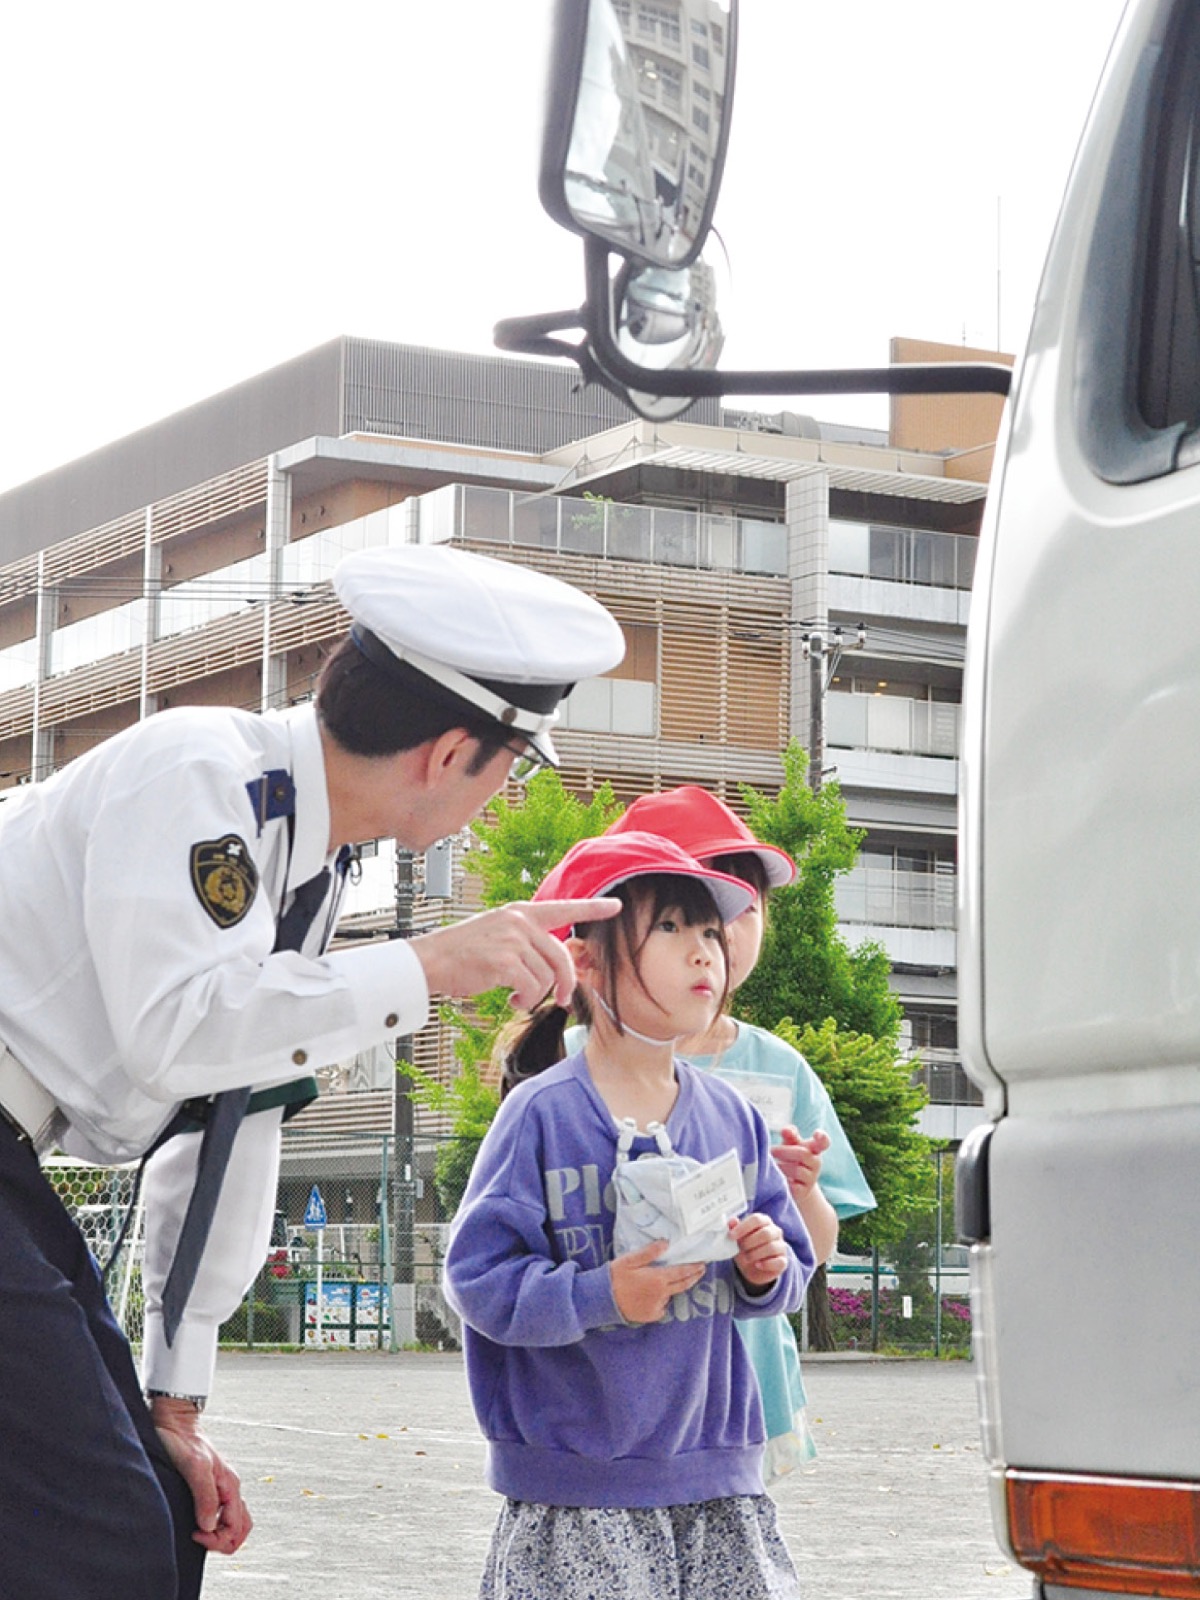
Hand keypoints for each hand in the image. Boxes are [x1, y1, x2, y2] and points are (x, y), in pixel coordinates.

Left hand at [150, 1398, 252, 1555]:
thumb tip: (209, 1526)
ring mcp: (220, 1488)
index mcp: (230, 1485)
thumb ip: (205, 1497)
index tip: (196, 1533)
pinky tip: (197, 1523)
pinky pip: (221, 1514)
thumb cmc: (185, 1440)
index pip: (236, 1527)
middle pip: (240, 1527)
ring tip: (198, 1533)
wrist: (176, 1422)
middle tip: (200, 1538)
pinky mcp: (209, 1487)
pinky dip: (214, 1526)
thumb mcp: (195, 1467)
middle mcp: (229, 1488)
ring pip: (233, 1522)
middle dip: (223, 1541)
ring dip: (220, 1534)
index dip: (217, 1538)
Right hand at [412, 897, 620, 1008]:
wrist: (430, 960)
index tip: (616, 906)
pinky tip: (511, 1000)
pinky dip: (526, 1000)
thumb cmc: (462, 953)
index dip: (592, 908)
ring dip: (536, 995)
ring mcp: (512, 940)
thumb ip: (525, 940)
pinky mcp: (504, 961)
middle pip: (561, 955)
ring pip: (547, 976)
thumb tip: (553, 964)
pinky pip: (532, 988)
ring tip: (518, 997)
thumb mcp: (497, 933)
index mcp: (520, 913)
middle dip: (566, 982)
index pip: (564, 907)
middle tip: (561, 999)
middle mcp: (519, 922)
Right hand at [610, 1239, 706, 1323]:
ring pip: (670, 1296)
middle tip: (700, 1271)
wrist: (602, 1299)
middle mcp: (661, 1294)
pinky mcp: (650, 1316)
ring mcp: (656, 1307)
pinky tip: (652, 1295)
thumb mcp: (631, 1260)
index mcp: (657, 1279)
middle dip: (693, 1277)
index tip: (703, 1264)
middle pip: (682, 1285)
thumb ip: (650, 1252)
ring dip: (673, 1289)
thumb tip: (666, 1243)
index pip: (682, 1273)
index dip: (693, 1268)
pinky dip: (661, 1301)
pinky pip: (661, 1307)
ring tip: (668, 1281)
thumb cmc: (615, 1276)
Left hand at [728, 1211, 788, 1289]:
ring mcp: (781, 1246)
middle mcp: (775, 1231)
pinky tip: (757, 1265)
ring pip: (771, 1247)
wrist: (753, 1268)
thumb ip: (735, 1229)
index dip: (743, 1227)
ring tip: (747, 1258)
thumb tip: (732, 1221)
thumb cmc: (746, 1247)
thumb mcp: (738, 1238)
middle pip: (765, 1233)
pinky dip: (766, 1264)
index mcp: (764, 1221)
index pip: (756, 1219)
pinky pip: (778, 1262)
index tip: (731, 1236)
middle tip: (740, 1249)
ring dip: (755, 1254)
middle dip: (749, 1242)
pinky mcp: (783, 1261)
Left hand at [771, 1126, 830, 1201]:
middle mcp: (816, 1163)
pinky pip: (793, 1186)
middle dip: (784, 1151)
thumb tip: (785, 1130)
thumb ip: (790, 1135)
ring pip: (797, 1170)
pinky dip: (783, 1180)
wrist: (793, 1185)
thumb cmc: (790, 1157)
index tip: (817, 1134)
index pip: (823, 1142)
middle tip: (771, 1151)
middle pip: (803, 1154)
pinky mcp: (803, 1192)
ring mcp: (811, 1178)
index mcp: (814, 1149)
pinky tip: (778, 1178)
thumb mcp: (790, 1144)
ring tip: (773, 1165)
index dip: (822, 1137)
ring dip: (781, 1166)